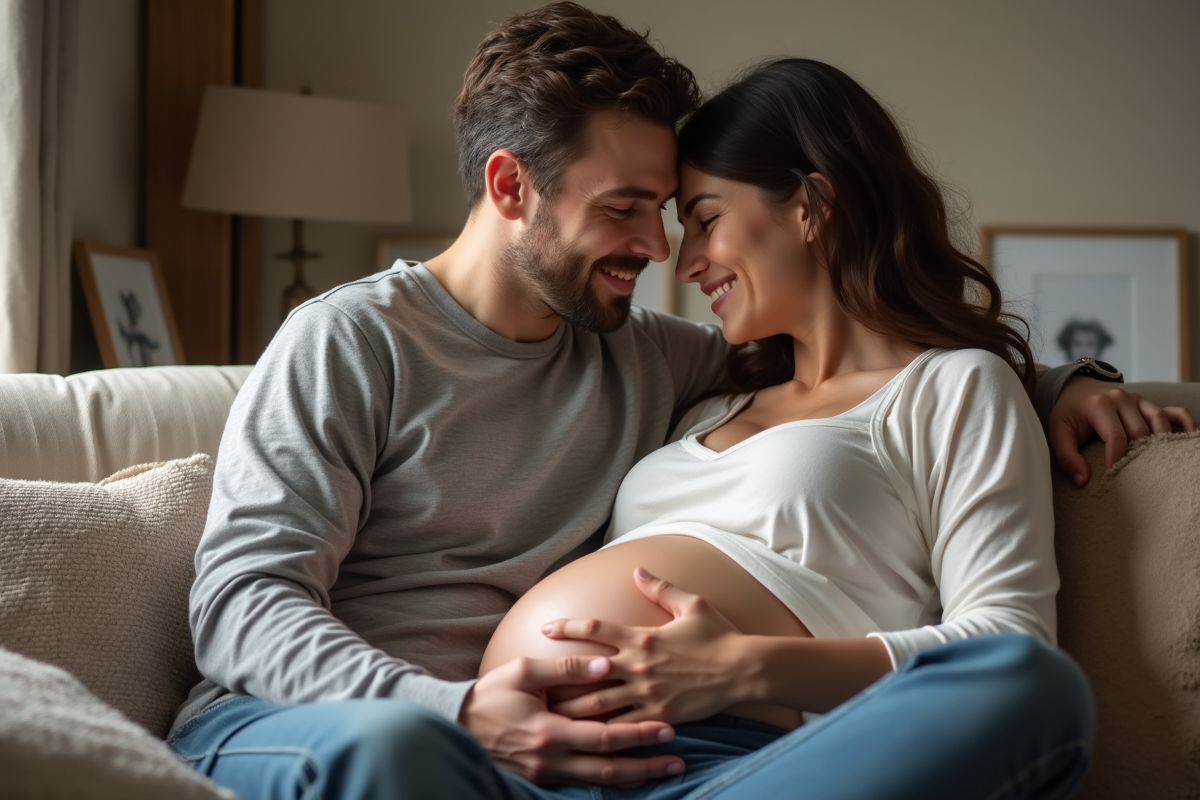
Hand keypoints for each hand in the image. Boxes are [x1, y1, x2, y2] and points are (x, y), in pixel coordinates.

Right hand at [460, 653, 683, 784]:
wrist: (455, 726)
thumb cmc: (489, 695)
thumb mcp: (522, 672)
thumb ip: (565, 668)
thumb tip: (606, 661)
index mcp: (548, 731)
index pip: (604, 737)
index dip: (638, 735)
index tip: (668, 729)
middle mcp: (551, 759)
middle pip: (609, 770)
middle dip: (646, 765)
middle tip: (678, 759)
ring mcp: (546, 774)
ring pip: (599, 783)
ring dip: (634, 777)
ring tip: (663, 771)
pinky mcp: (542, 779)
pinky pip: (583, 786)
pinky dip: (610, 783)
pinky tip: (630, 777)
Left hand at [542, 568, 749, 724]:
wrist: (744, 670)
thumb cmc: (719, 635)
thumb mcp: (691, 604)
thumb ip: (660, 588)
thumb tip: (637, 569)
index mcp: (642, 636)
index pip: (596, 628)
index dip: (568, 627)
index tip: (546, 628)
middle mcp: (639, 664)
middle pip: (587, 670)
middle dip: (559, 675)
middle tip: (534, 681)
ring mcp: (647, 692)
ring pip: (599, 703)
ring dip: (572, 708)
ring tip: (549, 715)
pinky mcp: (659, 714)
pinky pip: (625, 725)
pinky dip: (604, 731)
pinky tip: (586, 738)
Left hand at [1049, 377, 1196, 485]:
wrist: (1075, 388)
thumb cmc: (1068, 413)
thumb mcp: (1058, 432)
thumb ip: (1066, 456)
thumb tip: (1083, 480)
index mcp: (1099, 405)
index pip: (1115, 436)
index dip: (1117, 458)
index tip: (1113, 476)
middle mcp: (1122, 399)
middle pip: (1140, 432)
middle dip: (1139, 454)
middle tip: (1135, 474)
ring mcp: (1139, 400)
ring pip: (1159, 422)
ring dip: (1160, 443)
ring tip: (1157, 464)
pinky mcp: (1148, 404)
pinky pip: (1175, 411)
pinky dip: (1185, 424)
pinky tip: (1188, 440)